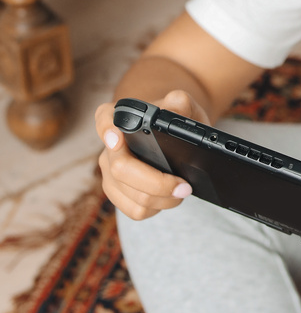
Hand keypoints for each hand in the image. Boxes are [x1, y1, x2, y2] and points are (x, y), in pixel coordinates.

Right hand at [96, 89, 210, 221]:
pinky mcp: (118, 193)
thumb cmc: (173, 118)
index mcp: (119, 118)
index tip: (118, 138)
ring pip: (131, 195)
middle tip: (184, 186)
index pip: (104, 119)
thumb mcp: (183, 106)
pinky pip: (134, 210)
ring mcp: (110, 172)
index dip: (107, 130)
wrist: (172, 135)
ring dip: (162, 199)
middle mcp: (109, 146)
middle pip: (121, 169)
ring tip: (182, 191)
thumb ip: (180, 102)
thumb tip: (174, 108)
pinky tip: (168, 198)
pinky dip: (156, 208)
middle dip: (156, 182)